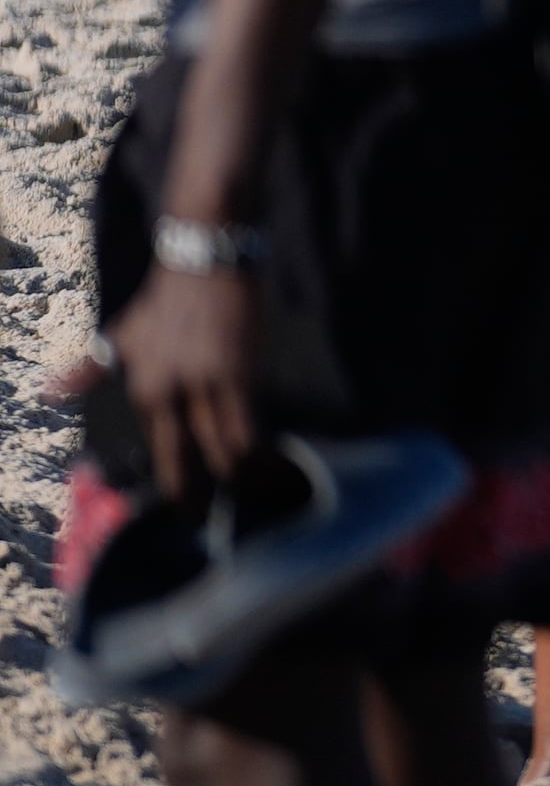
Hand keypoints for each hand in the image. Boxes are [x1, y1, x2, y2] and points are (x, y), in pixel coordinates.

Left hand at [105, 261, 258, 502]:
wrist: (206, 263)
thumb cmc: (163, 303)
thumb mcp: (121, 336)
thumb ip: (87, 370)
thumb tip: (44, 392)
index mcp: (146, 389)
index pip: (162, 452)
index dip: (176, 487)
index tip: (186, 508)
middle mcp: (175, 392)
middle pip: (191, 461)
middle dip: (199, 499)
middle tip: (205, 521)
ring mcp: (211, 383)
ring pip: (228, 448)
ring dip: (239, 477)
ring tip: (249, 493)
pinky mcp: (243, 371)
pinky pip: (252, 423)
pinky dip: (260, 447)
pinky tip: (269, 460)